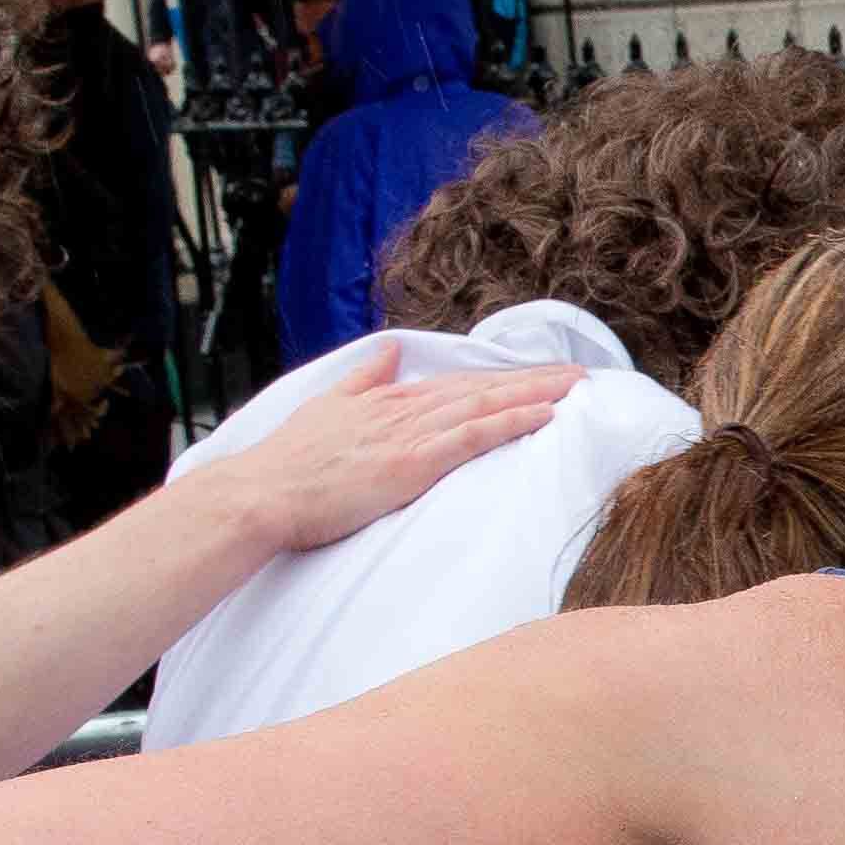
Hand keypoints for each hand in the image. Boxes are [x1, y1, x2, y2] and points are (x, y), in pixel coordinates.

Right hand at [194, 340, 588, 556]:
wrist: (260, 494)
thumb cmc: (288, 464)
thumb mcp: (326, 407)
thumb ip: (363, 379)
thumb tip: (390, 350)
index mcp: (388, 401)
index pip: (459, 385)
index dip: (503, 379)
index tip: (544, 374)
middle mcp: (404, 410)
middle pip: (482, 388)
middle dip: (535, 379)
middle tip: (585, 374)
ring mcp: (408, 433)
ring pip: (485, 405)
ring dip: (534, 394)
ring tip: (579, 387)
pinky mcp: (410, 461)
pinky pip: (472, 436)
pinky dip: (510, 422)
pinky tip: (546, 415)